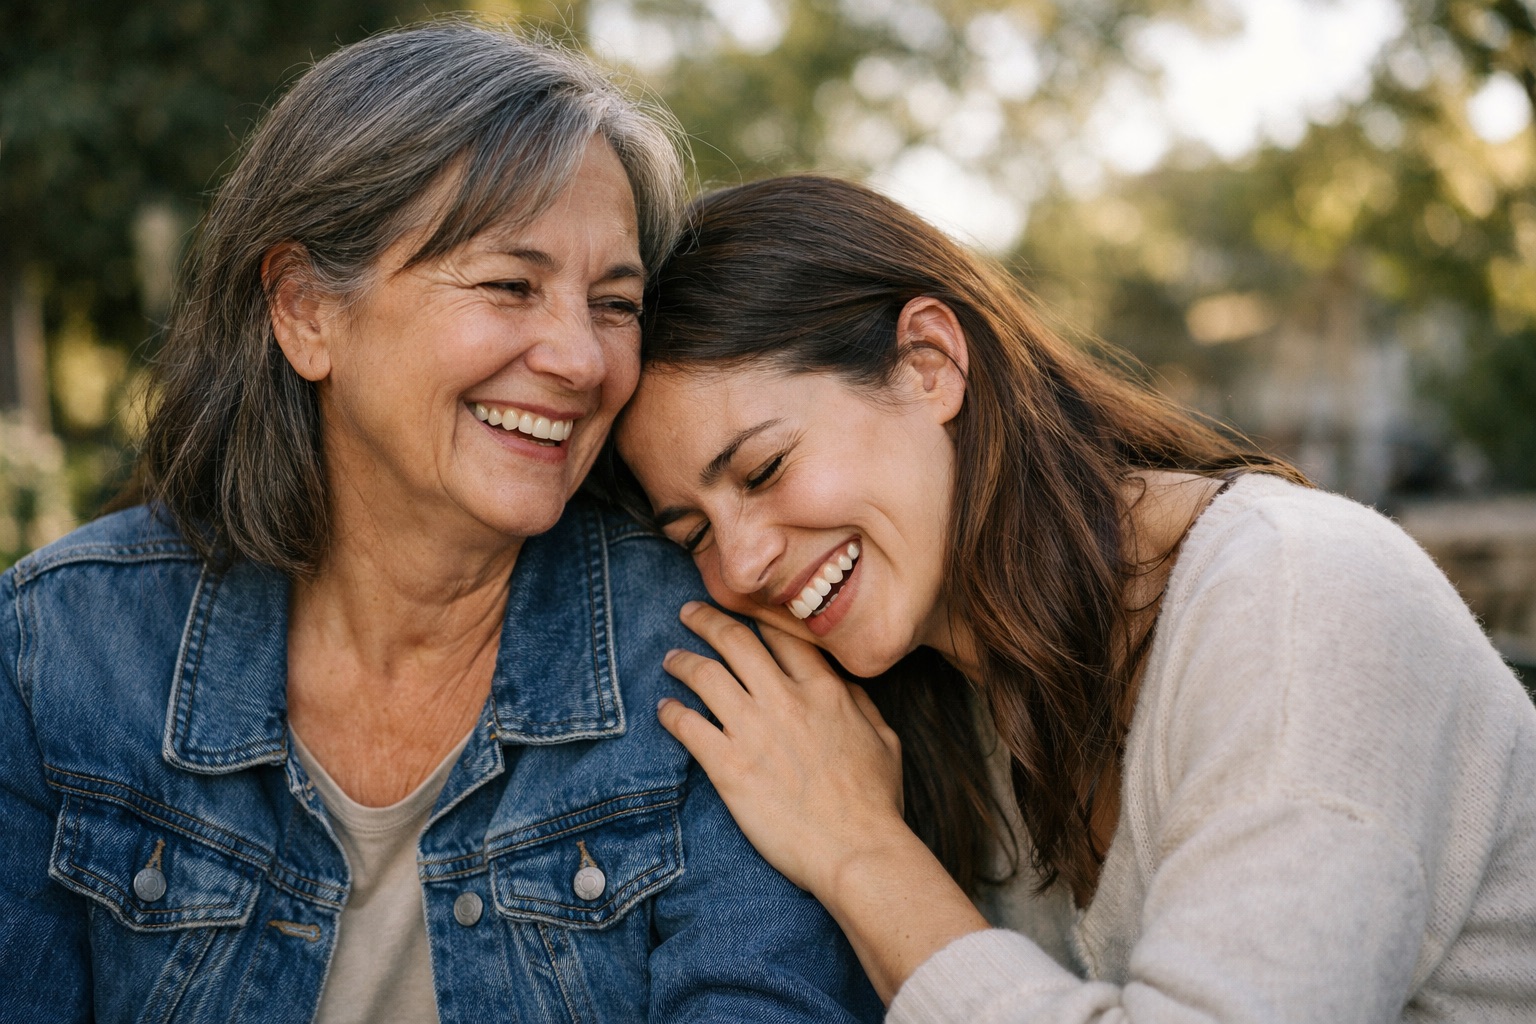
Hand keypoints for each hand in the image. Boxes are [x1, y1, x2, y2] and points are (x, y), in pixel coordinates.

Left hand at [658, 602, 906, 898]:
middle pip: (736, 641)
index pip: (783, 635)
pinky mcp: (729, 765)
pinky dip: (671, 712)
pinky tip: (663, 709)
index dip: (758, 617)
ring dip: (682, 661)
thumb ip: (860, 705)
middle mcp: (786, 699)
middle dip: (707, 620)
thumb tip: (840, 686)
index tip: (742, 610)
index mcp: (825, 691)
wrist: (858, 851)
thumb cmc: (876, 803)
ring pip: (705, 674)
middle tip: (689, 613)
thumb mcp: (884, 740)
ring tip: (670, 659)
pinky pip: (687, 725)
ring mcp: (754, 730)